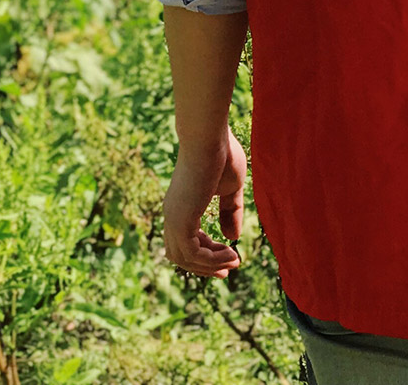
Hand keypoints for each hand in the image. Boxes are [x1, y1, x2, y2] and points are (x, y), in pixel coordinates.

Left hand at [163, 128, 246, 277]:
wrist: (210, 137)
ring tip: (235, 260)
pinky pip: (191, 253)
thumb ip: (230, 212)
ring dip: (210, 265)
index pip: (186, 242)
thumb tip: (232, 237)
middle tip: (230, 269)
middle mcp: (172, 215)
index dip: (207, 254)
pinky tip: (231, 252)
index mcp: (181, 207)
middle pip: (181, 256)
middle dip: (206, 266)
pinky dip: (210, 259)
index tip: (231, 256)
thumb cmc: (222, 155)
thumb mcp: (230, 189)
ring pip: (184, 258)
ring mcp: (173, 218)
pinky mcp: (180, 220)